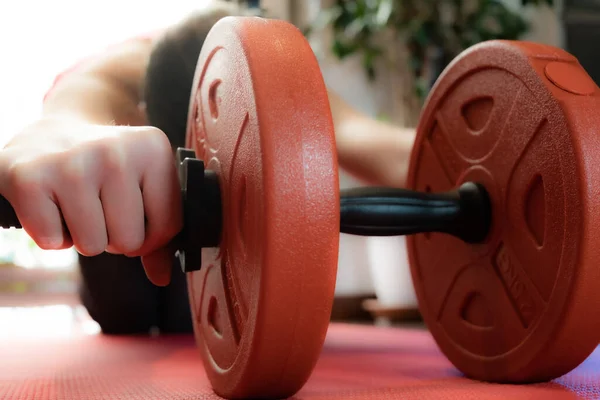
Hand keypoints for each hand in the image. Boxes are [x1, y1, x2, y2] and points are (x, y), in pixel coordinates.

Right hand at [0, 116, 181, 285]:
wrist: (53, 133)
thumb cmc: (106, 168)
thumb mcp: (143, 186)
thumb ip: (160, 233)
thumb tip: (162, 278)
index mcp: (153, 149)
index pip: (167, 227)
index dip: (149, 235)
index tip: (131, 209)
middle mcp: (115, 151)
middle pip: (129, 241)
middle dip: (113, 235)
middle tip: (98, 204)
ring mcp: (71, 163)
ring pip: (92, 246)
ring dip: (83, 236)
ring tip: (76, 203)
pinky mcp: (28, 178)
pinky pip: (53, 243)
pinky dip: (50, 234)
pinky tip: (50, 204)